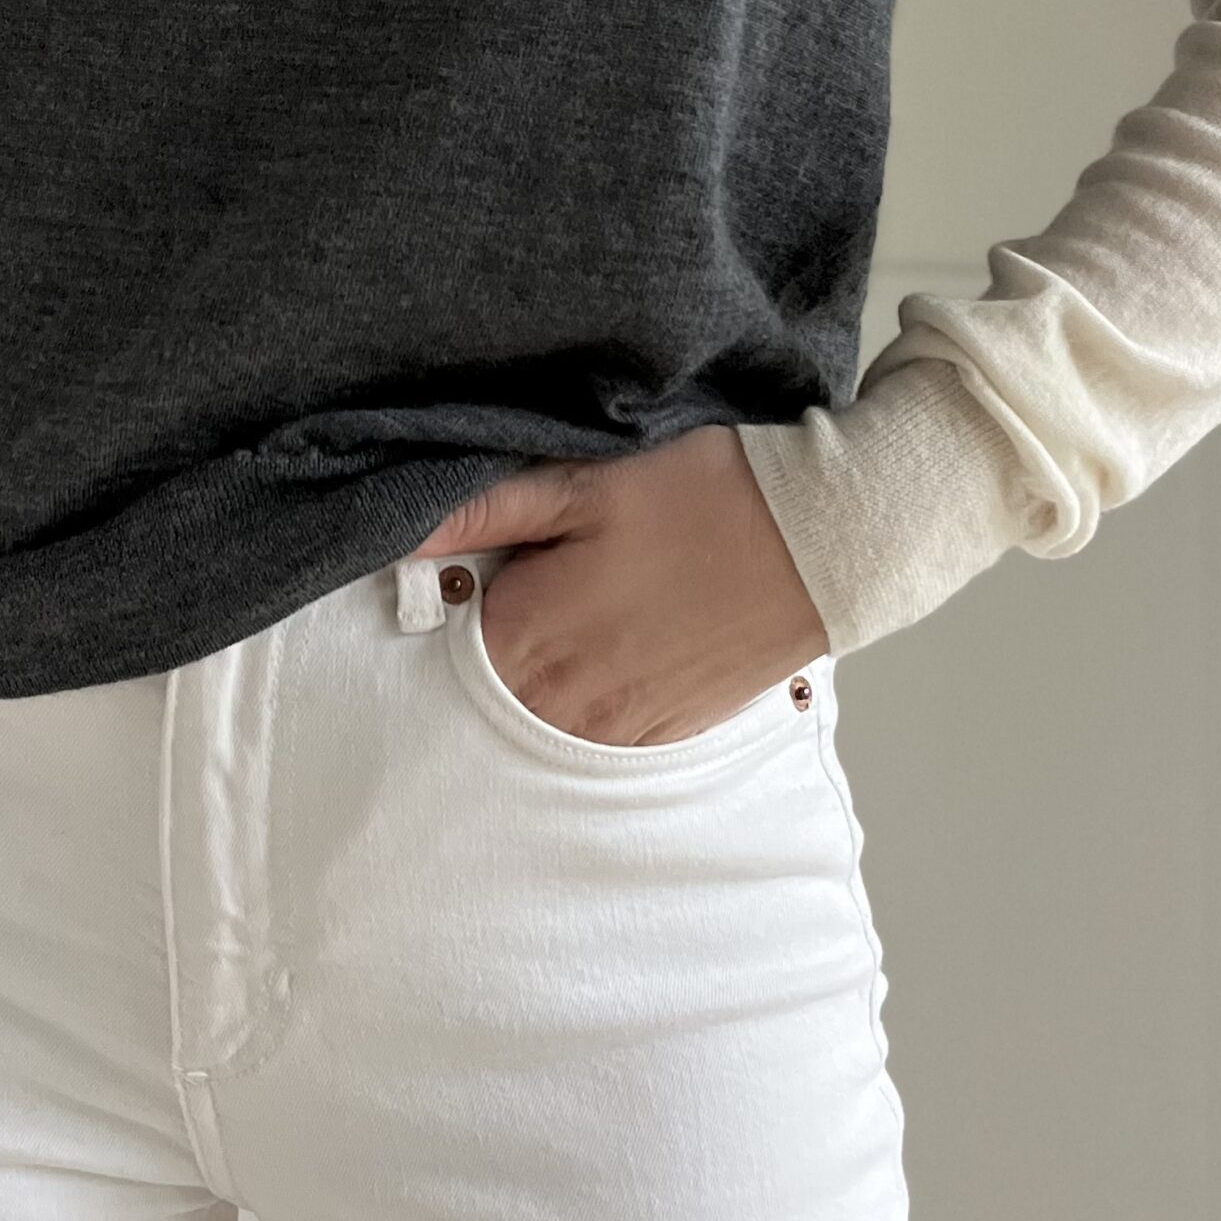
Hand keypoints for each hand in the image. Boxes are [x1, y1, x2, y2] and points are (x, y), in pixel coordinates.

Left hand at [409, 423, 830, 745]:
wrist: (818, 542)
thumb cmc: (700, 499)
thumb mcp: (584, 484)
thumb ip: (486, 513)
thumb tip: (401, 535)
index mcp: (526, 637)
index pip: (444, 640)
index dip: (457, 595)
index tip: (483, 563)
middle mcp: (561, 702)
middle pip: (486, 690)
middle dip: (496, 641)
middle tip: (537, 582)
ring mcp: (616, 730)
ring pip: (540, 720)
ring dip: (544, 676)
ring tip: (588, 611)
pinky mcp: (665, 735)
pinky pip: (599, 736)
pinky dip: (593, 699)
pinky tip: (622, 643)